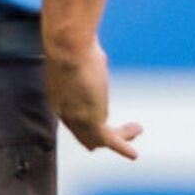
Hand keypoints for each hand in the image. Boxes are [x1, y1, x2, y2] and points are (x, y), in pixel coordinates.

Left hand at [44, 40, 141, 159]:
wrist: (67, 44)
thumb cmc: (71, 41)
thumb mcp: (78, 53)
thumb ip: (86, 58)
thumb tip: (94, 50)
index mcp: (58, 96)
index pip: (73, 117)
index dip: (91, 119)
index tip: (106, 116)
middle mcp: (64, 111)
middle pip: (84, 134)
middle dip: (103, 134)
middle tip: (121, 132)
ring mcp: (76, 118)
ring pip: (99, 139)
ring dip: (119, 137)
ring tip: (135, 131)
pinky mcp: (91, 120)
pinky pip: (109, 140)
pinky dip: (122, 148)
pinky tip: (133, 154)